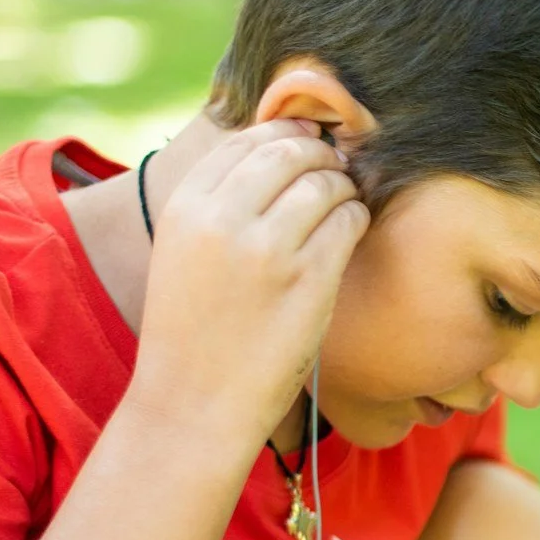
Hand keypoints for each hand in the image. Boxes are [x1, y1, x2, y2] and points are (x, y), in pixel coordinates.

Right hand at [128, 120, 366, 450]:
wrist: (193, 404)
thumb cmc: (194, 332)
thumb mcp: (183, 254)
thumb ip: (217, 207)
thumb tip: (273, 154)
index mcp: (185, 207)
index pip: (244, 141)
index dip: (283, 135)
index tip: (303, 144)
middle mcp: (223, 219)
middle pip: (288, 152)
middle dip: (319, 153)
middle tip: (334, 167)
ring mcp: (268, 248)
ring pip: (324, 182)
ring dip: (343, 185)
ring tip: (344, 201)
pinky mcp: (310, 279)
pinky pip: (348, 221)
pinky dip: (356, 217)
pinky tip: (351, 230)